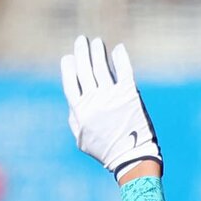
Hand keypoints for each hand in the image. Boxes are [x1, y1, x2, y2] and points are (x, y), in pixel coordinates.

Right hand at [61, 35, 160, 176]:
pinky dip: (120, 58)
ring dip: (98, 52)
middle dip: (82, 52)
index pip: (70, 82)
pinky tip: (118, 49)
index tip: (69, 57)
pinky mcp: (129, 95)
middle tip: (82, 41)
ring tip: (97, 43)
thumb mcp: (83, 139)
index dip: (68, 67)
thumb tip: (72, 96)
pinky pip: (124, 71)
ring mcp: (112, 97)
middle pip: (84, 69)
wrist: (132, 159)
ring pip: (101, 67)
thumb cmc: (106, 151)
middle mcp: (94, 101)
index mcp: (80, 111)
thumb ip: (74, 117)